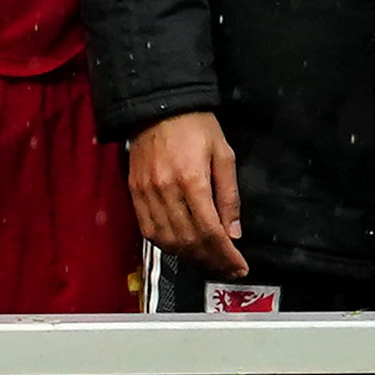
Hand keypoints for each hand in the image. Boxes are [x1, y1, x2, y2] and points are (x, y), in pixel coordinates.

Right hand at [125, 112, 244, 273]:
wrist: (158, 106)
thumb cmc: (196, 127)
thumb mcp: (224, 155)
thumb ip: (229, 196)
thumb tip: (233, 233)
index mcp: (192, 180)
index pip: (211, 231)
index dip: (226, 255)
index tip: (239, 267)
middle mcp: (166, 190)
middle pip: (189, 241)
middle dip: (211, 260)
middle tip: (227, 268)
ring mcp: (146, 192)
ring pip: (167, 240)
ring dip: (189, 257)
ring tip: (207, 260)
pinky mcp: (134, 192)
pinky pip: (148, 229)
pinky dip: (166, 245)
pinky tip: (181, 247)